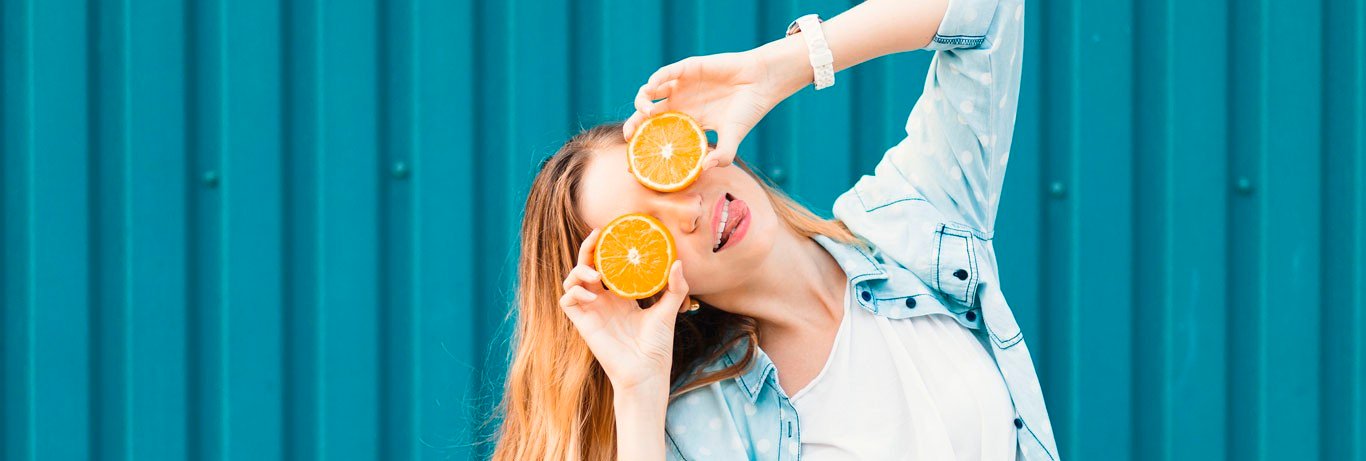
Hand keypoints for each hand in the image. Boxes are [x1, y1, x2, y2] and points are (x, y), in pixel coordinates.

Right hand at [559, 228, 692, 392]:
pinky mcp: (583, 323)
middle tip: (597, 235)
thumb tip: (678, 262)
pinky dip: (574, 292)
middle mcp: (604, 300)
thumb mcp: (668, 311)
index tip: (611, 231)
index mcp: (622, 295)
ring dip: (578, 270)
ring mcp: (592, 310)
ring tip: (594, 273)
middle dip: (588, 249)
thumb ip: (675, 288)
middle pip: (587, 266)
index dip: (606, 248)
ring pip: (572, 280)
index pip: (608, 265)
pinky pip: (567, 300)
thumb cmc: (657, 346)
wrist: (646, 372)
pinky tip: (592, 295)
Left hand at [623, 47, 805, 171]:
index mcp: (688, 122)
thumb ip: (723, 155)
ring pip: (650, 93)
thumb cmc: (748, 110)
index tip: (635, 161)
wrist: (762, 82)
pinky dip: (655, 79)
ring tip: (647, 113)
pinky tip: (652, 88)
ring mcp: (682, 86)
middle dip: (635, 125)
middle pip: (647, 115)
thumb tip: (705, 169)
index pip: (660, 134)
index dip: (645, 146)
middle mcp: (681, 104)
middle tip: (631, 137)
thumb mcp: (734, 137)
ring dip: (642, 102)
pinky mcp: (687, 69)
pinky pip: (665, 73)